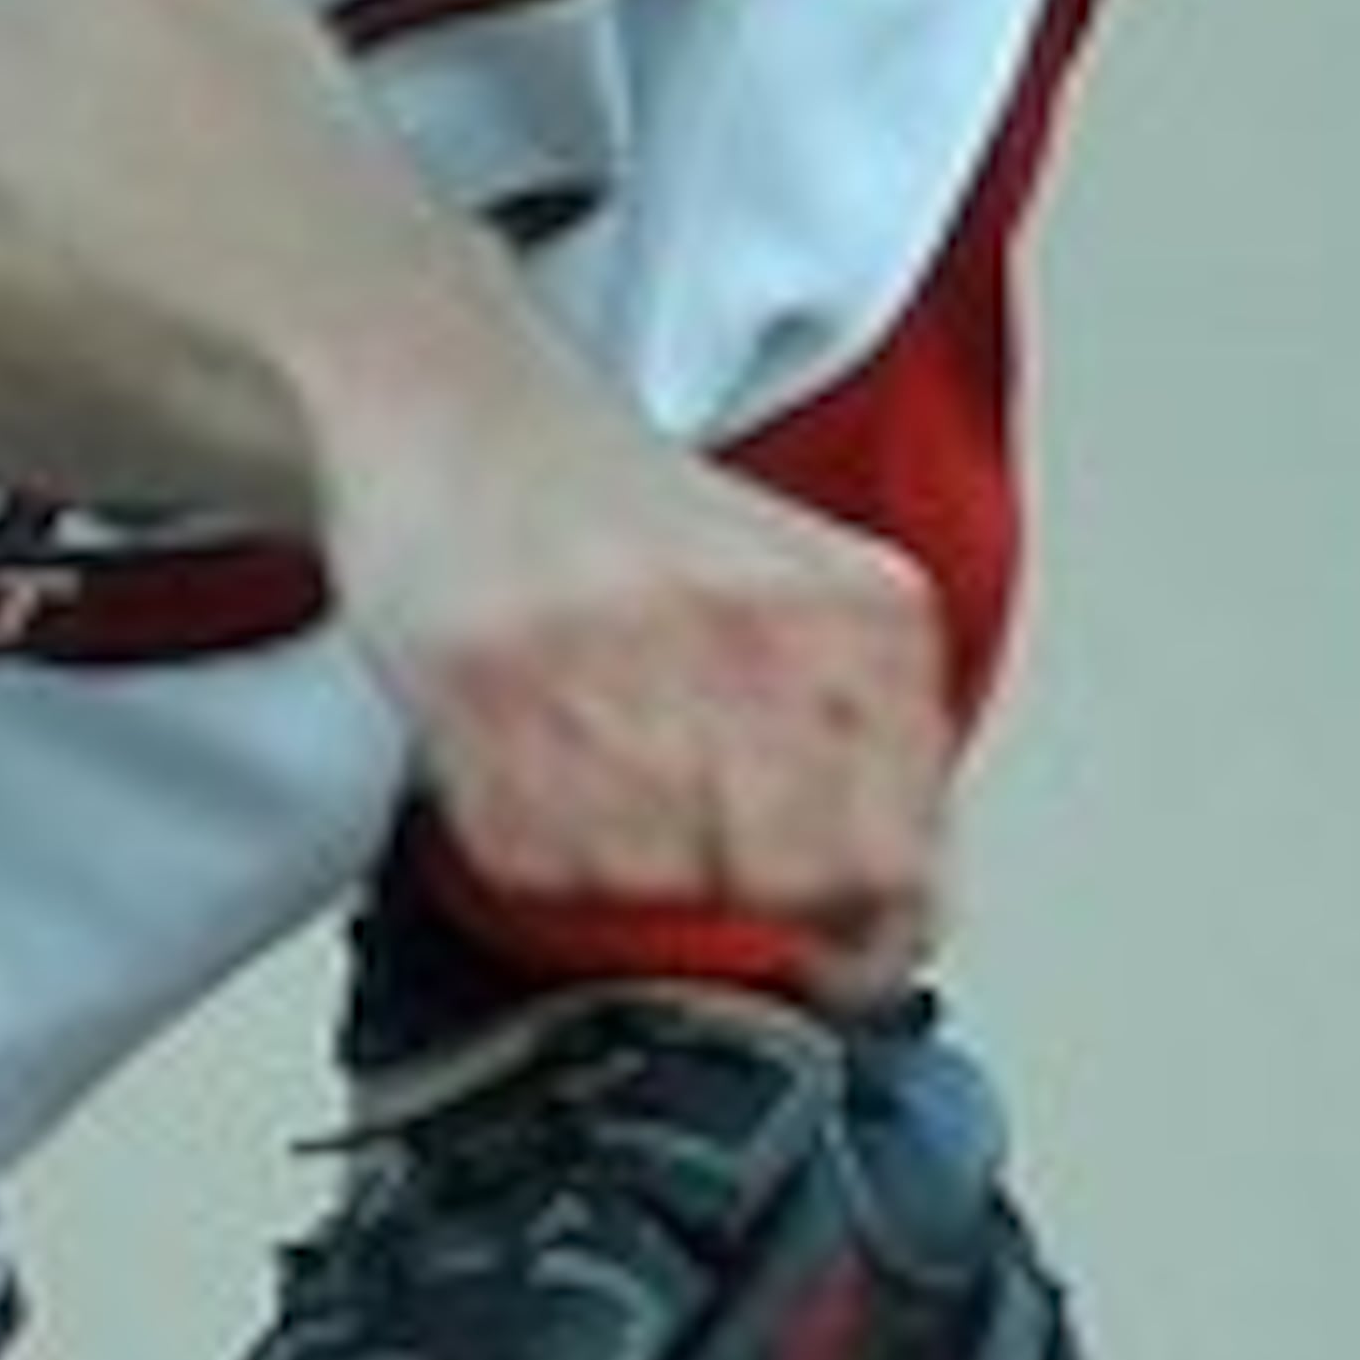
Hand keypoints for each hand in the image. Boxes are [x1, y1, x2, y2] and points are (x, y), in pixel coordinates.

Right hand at [324, 377, 954, 1000]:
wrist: (462, 410)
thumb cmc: (630, 521)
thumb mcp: (809, 593)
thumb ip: (873, 737)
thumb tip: (896, 907)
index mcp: (853, 611)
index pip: (897, 856)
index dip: (865, 931)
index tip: (835, 949)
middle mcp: (745, 626)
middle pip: (782, 881)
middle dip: (744, 900)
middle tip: (708, 869)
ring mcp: (613, 653)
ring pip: (654, 883)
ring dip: (627, 872)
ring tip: (608, 793)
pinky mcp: (485, 684)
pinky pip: (532, 860)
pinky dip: (531, 849)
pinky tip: (535, 770)